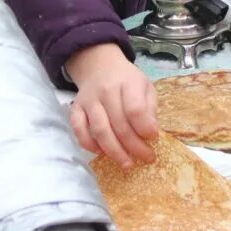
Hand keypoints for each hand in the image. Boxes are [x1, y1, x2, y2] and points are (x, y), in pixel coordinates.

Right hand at [66, 44, 158, 167]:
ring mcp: (89, 101)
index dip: (145, 127)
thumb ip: (150, 107)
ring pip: (100, 131)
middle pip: (119, 124)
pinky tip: (102, 153)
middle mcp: (106, 91)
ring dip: (114, 151)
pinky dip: (89, 145)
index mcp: (127, 82)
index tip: (154, 138)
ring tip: (127, 164)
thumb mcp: (145, 86)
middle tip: (146, 158)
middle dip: (134, 146)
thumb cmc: (127, 80)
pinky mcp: (76, 109)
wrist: (99, 66)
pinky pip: (79, 130)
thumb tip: (151, 132)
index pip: (135, 109)